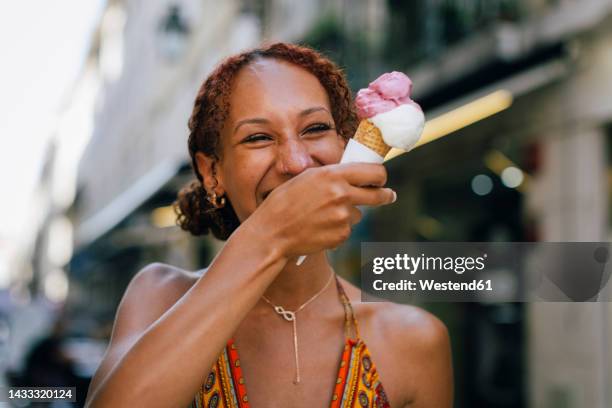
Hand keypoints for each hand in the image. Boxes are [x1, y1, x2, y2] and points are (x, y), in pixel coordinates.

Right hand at [246, 162, 395, 258]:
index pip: (374, 172)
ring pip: (358, 214)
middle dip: (385, 195)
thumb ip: (333, 175)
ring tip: (322, 216)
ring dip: (348, 214)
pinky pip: (347, 230)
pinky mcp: (341, 235)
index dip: (380, 176)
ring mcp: (343, 217)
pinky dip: (338, 229)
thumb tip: (354, 175)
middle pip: (378, 195)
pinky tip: (319, 228)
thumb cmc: (284, 202)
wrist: (272, 232)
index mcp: (333, 175)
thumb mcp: (307, 178)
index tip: (381, 180)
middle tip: (388, 196)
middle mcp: (341, 194)